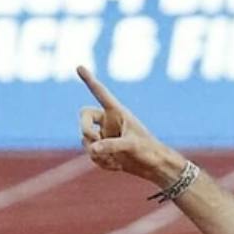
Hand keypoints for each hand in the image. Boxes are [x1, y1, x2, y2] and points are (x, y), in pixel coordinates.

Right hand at [77, 66, 185, 185]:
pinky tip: (117, 166)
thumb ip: (112, 145)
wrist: (155, 168)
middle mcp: (108, 121)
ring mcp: (104, 135)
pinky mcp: (103, 149)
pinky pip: (91, 154)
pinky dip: (101, 162)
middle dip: (85, 129)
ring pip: (85, 139)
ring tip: (114, 160)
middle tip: (93, 139)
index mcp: (117, 112)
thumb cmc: (149, 151)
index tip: (79, 66)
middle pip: (83, 117)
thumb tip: (92, 148)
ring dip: (95, 152)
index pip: (100, 93)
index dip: (89, 80)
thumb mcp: (132, 146)